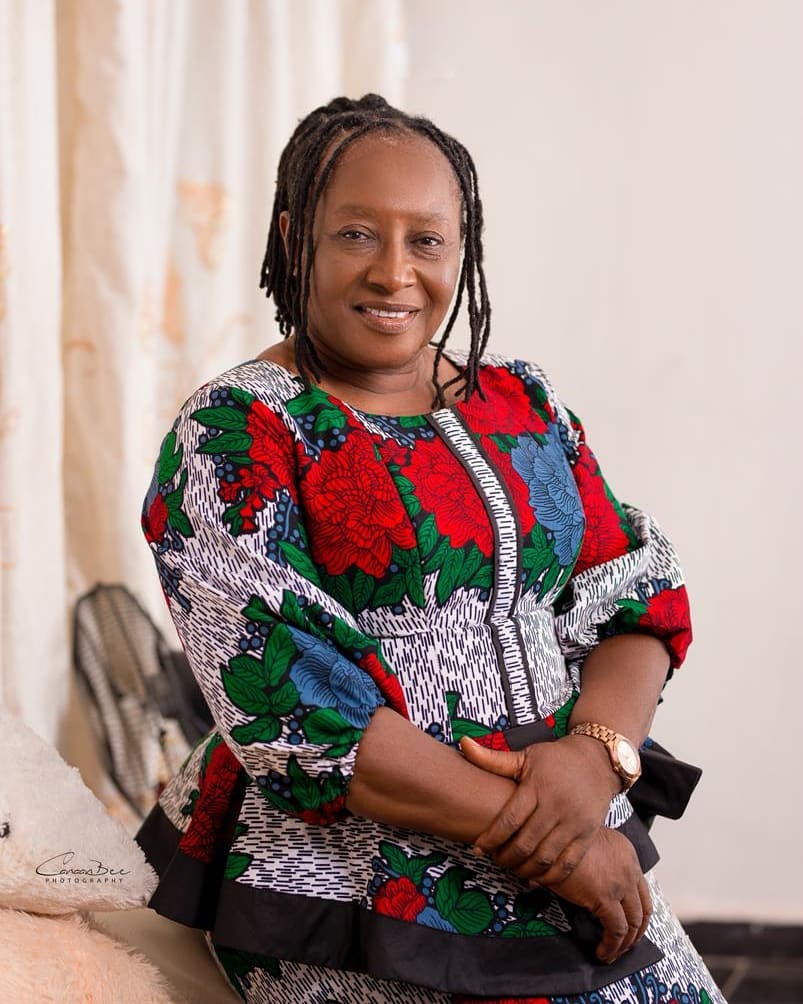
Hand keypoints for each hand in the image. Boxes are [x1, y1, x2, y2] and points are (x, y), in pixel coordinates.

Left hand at [460, 734, 619, 884]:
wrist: (596, 762)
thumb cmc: (554, 760)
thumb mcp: (525, 756)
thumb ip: (492, 759)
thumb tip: (463, 743)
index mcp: (537, 787)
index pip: (509, 820)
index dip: (491, 838)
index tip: (478, 848)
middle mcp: (557, 806)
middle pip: (526, 843)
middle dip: (505, 858)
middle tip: (494, 860)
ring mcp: (575, 823)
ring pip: (546, 857)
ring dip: (525, 869)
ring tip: (512, 868)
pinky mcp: (588, 835)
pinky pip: (569, 864)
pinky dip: (551, 877)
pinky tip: (536, 877)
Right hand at [539, 826, 652, 963]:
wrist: (551, 835)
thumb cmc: (561, 838)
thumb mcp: (585, 844)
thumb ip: (591, 860)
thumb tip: (581, 878)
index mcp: (626, 852)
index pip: (641, 888)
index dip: (638, 911)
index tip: (630, 925)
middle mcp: (630, 868)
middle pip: (643, 908)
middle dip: (636, 931)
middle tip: (626, 945)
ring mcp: (621, 883)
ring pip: (633, 923)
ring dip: (625, 943)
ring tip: (613, 953)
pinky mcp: (606, 898)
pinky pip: (617, 931)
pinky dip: (612, 946)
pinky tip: (602, 953)